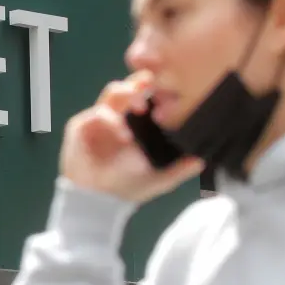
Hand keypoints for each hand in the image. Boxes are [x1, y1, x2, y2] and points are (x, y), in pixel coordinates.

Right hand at [60, 73, 203, 203]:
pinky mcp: (81, 126)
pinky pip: (95, 114)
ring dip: (127, 95)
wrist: (98, 201)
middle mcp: (118, 115)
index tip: (172, 90)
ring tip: (140, 108)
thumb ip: (179, 169)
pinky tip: (123, 135)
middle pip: (130, 86)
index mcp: (136, 122)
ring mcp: (98, 118)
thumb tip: (203, 160)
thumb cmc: (127, 186)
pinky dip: (110, 120)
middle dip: (141, 82)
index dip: (158, 88)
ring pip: (112, 92)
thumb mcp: (159, 179)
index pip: (147, 95)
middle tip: (153, 87)